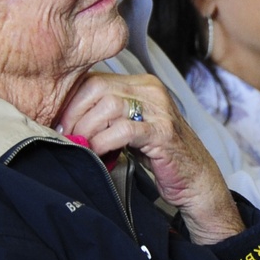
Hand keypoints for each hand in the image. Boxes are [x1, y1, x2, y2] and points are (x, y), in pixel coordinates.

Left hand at [58, 72, 243, 244]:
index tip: (62, 124)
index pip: (95, 79)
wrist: (197, 179)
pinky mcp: (162, 132)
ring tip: (84, 146)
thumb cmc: (161, 155)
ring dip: (88, 130)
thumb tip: (67, 121)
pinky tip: (99, 153)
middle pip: (98, 89)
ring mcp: (159, 109)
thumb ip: (107, 117)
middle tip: (69, 137)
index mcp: (142, 84)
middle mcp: (152, 90)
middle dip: (75, 115)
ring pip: (108, 106)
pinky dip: (104, 142)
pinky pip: (123, 130)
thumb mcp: (131, 128)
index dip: (72, 102)